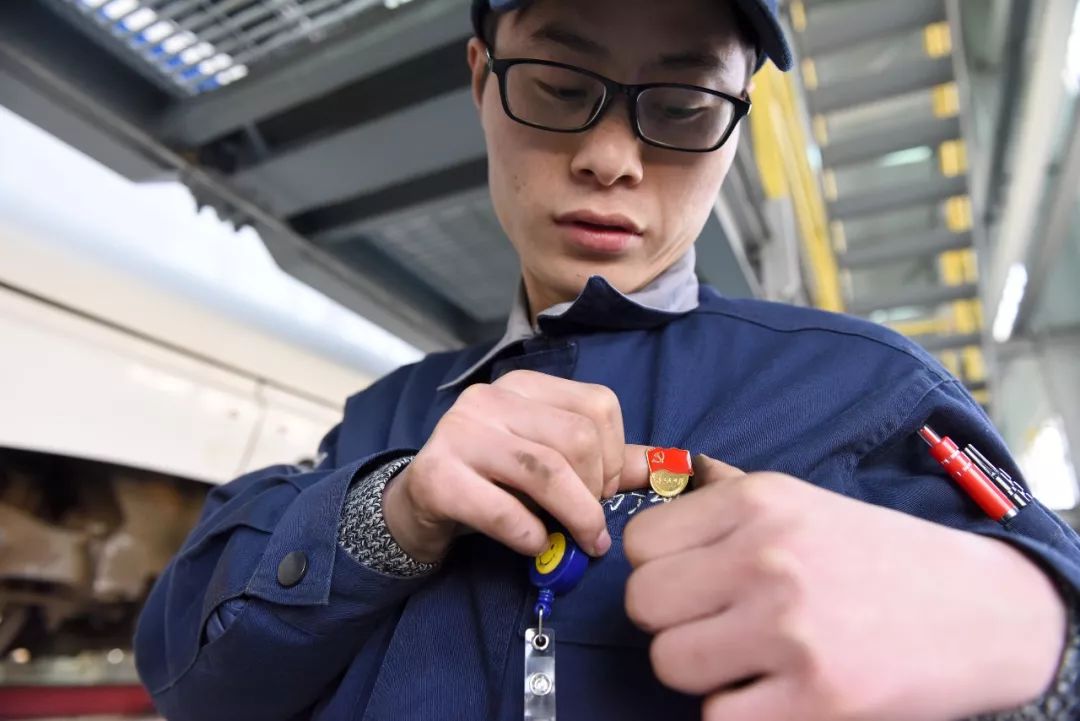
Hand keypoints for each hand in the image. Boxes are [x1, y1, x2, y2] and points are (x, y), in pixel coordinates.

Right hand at [382, 370, 650, 562]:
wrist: (420, 505)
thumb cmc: (495, 482)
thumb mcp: (550, 462)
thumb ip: (608, 462)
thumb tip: (674, 466)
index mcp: (524, 385)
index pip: (598, 405)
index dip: (613, 455)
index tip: (601, 489)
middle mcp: (489, 398)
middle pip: (577, 439)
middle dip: (596, 491)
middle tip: (590, 522)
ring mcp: (459, 432)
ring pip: (546, 471)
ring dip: (576, 517)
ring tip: (581, 543)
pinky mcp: (437, 476)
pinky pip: (504, 511)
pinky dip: (531, 536)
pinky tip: (534, 544)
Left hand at [623, 455, 1066, 720]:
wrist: (982, 610)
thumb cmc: (875, 556)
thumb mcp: (801, 503)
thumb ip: (724, 504)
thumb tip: (652, 511)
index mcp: (759, 501)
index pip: (640, 544)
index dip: (660, 570)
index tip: (694, 584)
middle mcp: (769, 557)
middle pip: (644, 603)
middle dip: (672, 621)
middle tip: (718, 626)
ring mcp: (793, 628)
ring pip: (670, 662)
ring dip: (702, 671)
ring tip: (751, 659)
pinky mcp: (818, 698)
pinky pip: (716, 718)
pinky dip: (738, 712)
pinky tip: (777, 693)